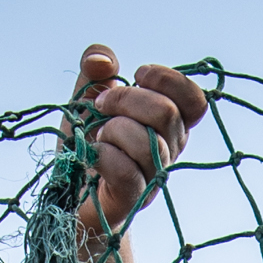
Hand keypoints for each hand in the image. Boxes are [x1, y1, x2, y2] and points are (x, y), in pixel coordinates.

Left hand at [72, 46, 207, 237]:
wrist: (67, 196)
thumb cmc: (85, 144)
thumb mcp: (86, 95)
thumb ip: (96, 67)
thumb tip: (103, 62)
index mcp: (168, 126)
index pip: (194, 101)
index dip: (169, 80)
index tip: (137, 75)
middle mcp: (169, 151)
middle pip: (167, 113)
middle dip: (126, 98)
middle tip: (100, 105)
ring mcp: (152, 178)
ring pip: (148, 142)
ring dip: (112, 129)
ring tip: (97, 135)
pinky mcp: (130, 200)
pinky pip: (127, 172)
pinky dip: (103, 155)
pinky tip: (92, 154)